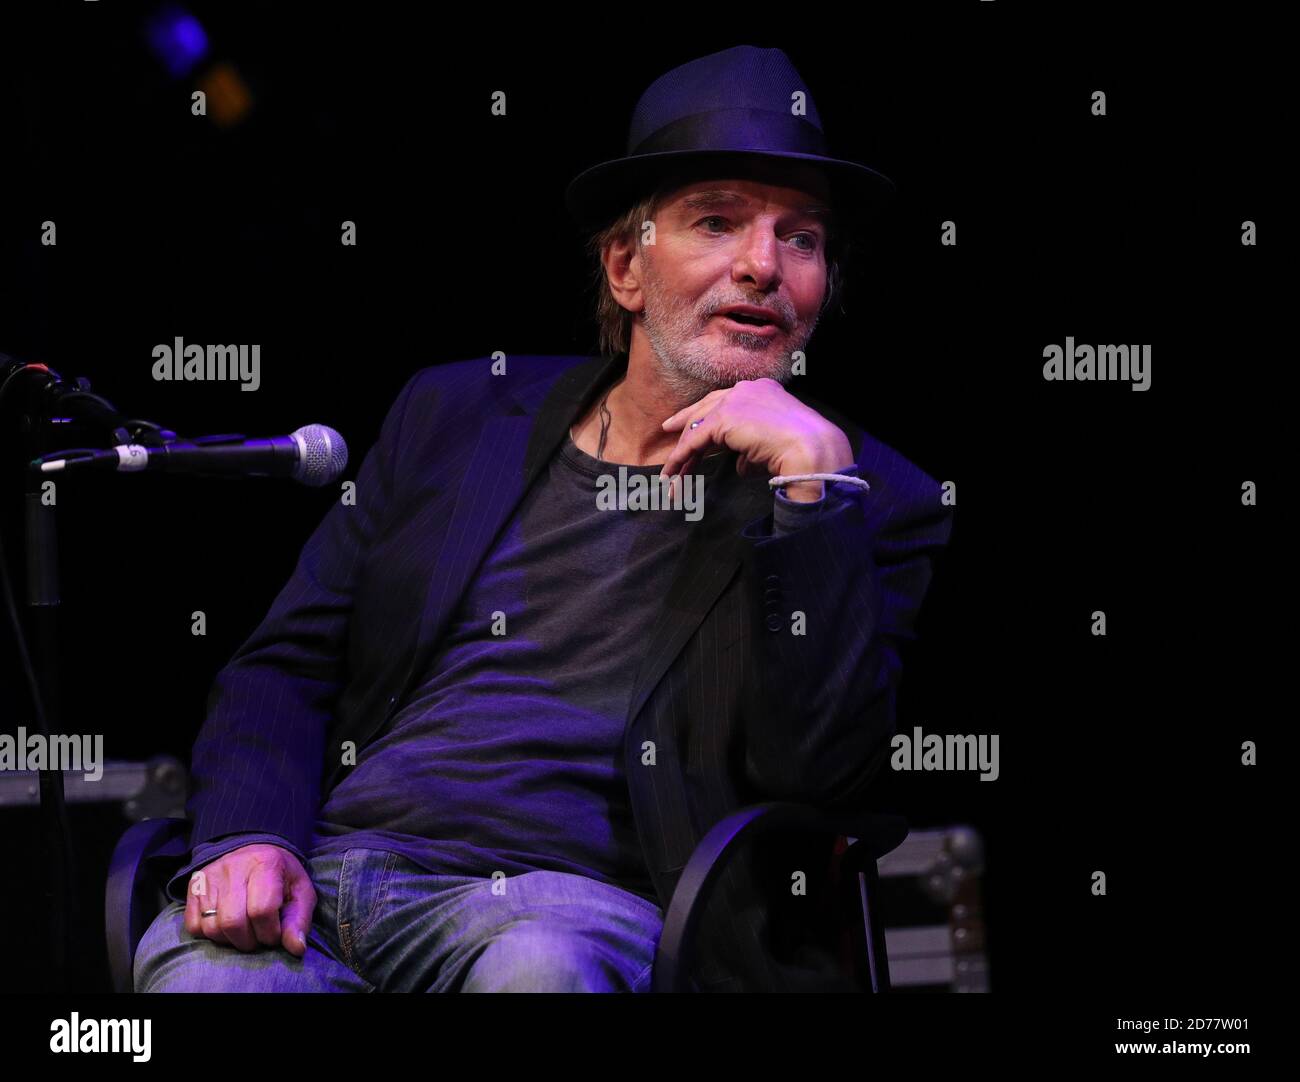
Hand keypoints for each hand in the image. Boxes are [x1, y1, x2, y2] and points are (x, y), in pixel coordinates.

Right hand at [184, 843, 315, 955]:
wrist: (256, 851)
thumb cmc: (281, 877)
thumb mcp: (300, 893)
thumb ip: (299, 920)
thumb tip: (296, 949)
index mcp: (265, 864)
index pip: (261, 910)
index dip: (270, 932)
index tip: (275, 934)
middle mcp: (233, 867)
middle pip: (232, 922)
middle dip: (249, 941)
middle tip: (259, 936)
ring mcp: (210, 876)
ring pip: (212, 927)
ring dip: (230, 939)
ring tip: (245, 930)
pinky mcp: (194, 886)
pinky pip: (194, 926)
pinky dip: (211, 935)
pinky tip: (226, 926)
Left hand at [660, 378, 852, 501]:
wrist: (811, 447)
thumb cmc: (802, 450)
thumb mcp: (772, 445)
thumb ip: (751, 451)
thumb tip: (739, 466)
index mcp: (762, 389)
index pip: (726, 400)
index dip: (707, 412)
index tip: (693, 421)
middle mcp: (746, 389)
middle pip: (706, 406)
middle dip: (686, 419)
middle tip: (668, 428)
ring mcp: (734, 401)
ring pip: (698, 425)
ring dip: (682, 450)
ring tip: (670, 471)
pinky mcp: (723, 419)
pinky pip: (694, 441)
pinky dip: (681, 457)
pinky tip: (674, 471)